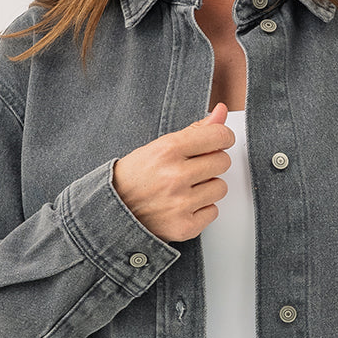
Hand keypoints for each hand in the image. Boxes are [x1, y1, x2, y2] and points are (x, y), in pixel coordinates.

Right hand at [112, 101, 234, 242]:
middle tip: (193, 169)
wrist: (114, 210)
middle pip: (222, 162)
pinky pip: (213, 212)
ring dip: (207, 188)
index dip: (222, 138)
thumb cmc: (135, 177)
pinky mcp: (184, 226)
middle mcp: (175, 176)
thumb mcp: (159, 147)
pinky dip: (201, 210)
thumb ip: (194, 130)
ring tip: (186, 189)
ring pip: (220, 188)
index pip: (218, 136)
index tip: (218, 142)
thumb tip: (221, 112)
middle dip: (212, 163)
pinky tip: (183, 206)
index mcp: (168, 150)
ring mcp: (180, 203)